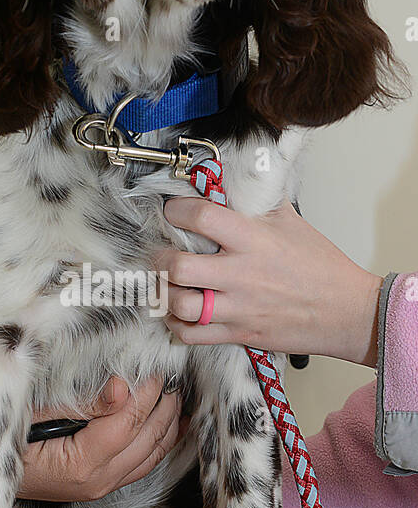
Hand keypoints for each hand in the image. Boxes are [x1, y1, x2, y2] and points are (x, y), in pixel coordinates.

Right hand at [19, 376, 185, 500]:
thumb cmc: (4, 439)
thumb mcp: (34, 413)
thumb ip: (80, 403)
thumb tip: (122, 386)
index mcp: (80, 465)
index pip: (127, 423)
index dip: (145, 392)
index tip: (153, 365)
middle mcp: (98, 481)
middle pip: (148, 438)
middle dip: (164, 403)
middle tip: (171, 371)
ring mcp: (103, 487)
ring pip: (153, 454)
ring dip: (169, 421)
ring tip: (177, 391)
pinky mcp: (104, 485)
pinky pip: (145, 463)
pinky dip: (163, 440)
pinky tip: (173, 421)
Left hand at [157, 197, 382, 365]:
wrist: (347, 311)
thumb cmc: (322, 267)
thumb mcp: (292, 221)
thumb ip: (261, 199)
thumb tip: (244, 173)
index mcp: (254, 239)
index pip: (201, 217)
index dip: (177, 210)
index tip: (173, 211)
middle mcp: (242, 274)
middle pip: (178, 266)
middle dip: (161, 259)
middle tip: (162, 253)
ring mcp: (238, 307)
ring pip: (180, 304)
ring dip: (165, 294)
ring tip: (167, 285)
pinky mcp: (240, 333)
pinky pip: (193, 334)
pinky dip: (178, 325)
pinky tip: (180, 314)